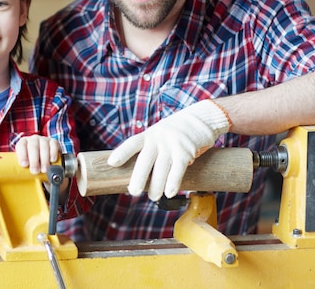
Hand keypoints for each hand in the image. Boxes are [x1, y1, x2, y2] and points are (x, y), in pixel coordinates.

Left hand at [15, 135, 60, 173]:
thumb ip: (22, 169)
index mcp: (23, 143)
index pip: (21, 146)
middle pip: (33, 147)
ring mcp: (44, 139)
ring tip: (44, 170)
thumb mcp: (26, 165)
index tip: (24, 165)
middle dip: (34, 160)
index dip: (22, 155)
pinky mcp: (54, 141)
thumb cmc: (33, 164)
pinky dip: (53, 153)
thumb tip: (16, 179)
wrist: (45, 162)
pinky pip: (54, 145)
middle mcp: (33, 139)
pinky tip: (52, 160)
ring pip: (44, 146)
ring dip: (44, 159)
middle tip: (35, 171)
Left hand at [108, 100, 230, 200]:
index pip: (132, 143)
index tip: (112, 163)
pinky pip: (178, 169)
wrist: (202, 117)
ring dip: (156, 186)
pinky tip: (170, 193)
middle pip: (145, 160)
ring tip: (153, 197)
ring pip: (161, 169)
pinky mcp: (186, 150)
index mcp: (149, 134)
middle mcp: (158, 138)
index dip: (121, 153)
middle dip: (138, 178)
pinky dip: (173, 182)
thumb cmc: (178, 131)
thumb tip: (141, 175)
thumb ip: (152, 148)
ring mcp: (172, 144)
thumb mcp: (161, 133)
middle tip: (133, 192)